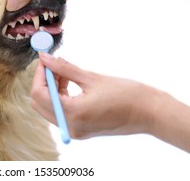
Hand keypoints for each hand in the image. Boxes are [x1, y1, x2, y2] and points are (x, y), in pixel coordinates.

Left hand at [31, 52, 158, 138]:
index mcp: (73, 113)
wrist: (150, 113)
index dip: (39, 74)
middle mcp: (70, 126)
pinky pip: (60, 113)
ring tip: (65, 71)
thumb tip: (45, 57)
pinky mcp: (81, 130)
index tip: (44, 58)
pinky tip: (70, 82)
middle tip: (53, 64)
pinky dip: (60, 97)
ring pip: (49, 108)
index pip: (39, 94)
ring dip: (51, 88)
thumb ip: (65, 68)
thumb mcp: (92, 78)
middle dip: (43, 82)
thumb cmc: (126, 93)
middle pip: (40, 103)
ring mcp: (75, 131)